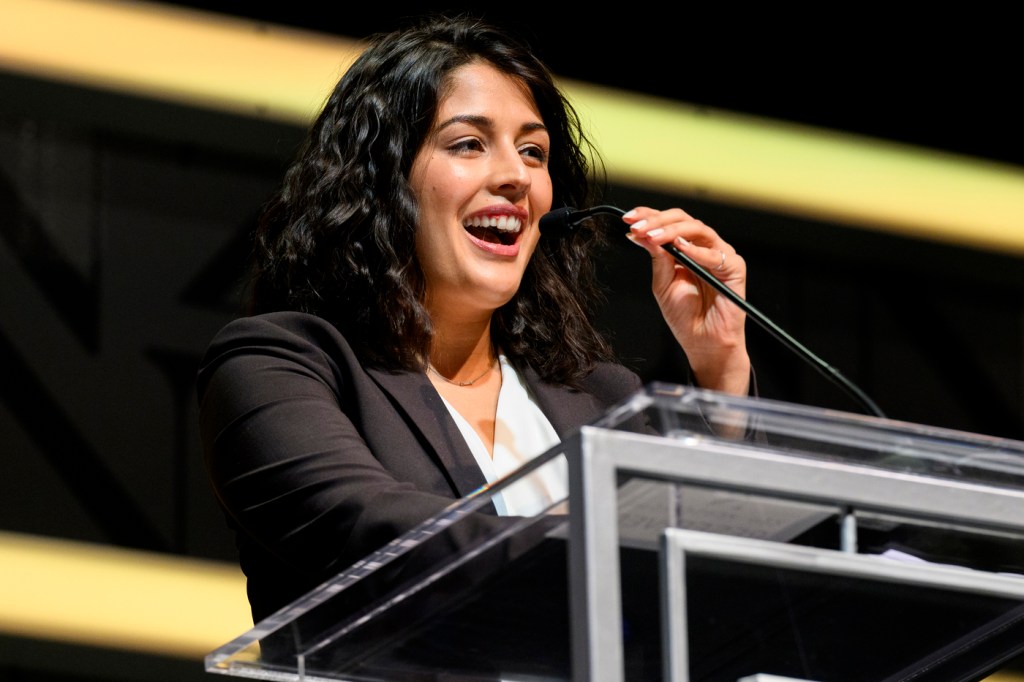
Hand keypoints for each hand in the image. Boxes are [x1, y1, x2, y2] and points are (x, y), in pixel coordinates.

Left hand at [624, 206, 750, 396]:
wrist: (702, 342)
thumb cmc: (685, 317)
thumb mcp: (662, 285)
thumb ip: (657, 259)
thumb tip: (641, 235)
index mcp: (685, 250)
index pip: (668, 223)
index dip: (649, 216)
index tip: (629, 218)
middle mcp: (702, 248)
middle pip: (683, 220)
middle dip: (658, 221)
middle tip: (639, 228)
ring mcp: (719, 256)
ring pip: (699, 230)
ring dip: (673, 231)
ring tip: (654, 237)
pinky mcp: (734, 268)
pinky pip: (717, 255)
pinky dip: (697, 250)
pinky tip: (681, 248)